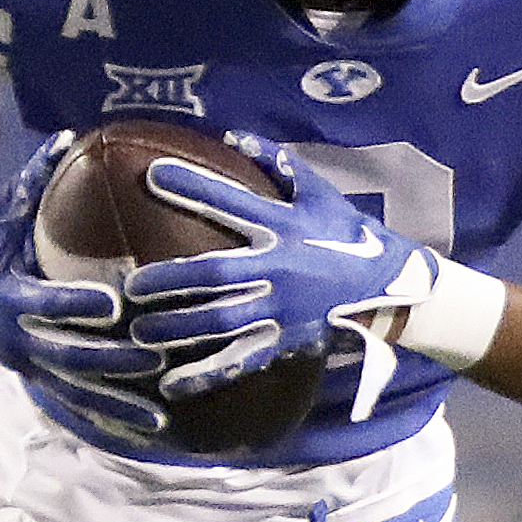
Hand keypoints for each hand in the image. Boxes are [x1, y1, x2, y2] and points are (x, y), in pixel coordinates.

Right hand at [0, 136, 163, 437]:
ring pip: (77, 387)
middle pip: (68, 353)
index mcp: (5, 293)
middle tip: (155, 356)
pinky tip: (153, 426)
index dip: (76, 303)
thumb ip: (35, 178)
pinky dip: (114, 415)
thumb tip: (70, 137)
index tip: (112, 302)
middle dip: (111, 358)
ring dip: (119, 399)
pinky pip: (79, 403)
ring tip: (161, 409)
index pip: (44, 301)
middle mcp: (16, 336)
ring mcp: (28, 362)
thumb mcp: (2, 210)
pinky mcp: (40, 378)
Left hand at [123, 137, 435, 407]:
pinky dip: (207, 374)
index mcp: (286, 228)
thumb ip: (279, 164)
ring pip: (222, 322)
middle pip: (216, 274)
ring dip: (179, 328)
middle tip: (131, 284)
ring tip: (140, 332)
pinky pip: (242, 360)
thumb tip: (233, 135)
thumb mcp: (319, 193)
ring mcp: (282, 310)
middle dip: (170, 278)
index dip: (193, 187)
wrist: (390, 288)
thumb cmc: (347, 235)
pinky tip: (172, 385)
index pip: (231, 203)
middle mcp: (281, 270)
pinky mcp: (285, 340)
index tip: (151, 175)